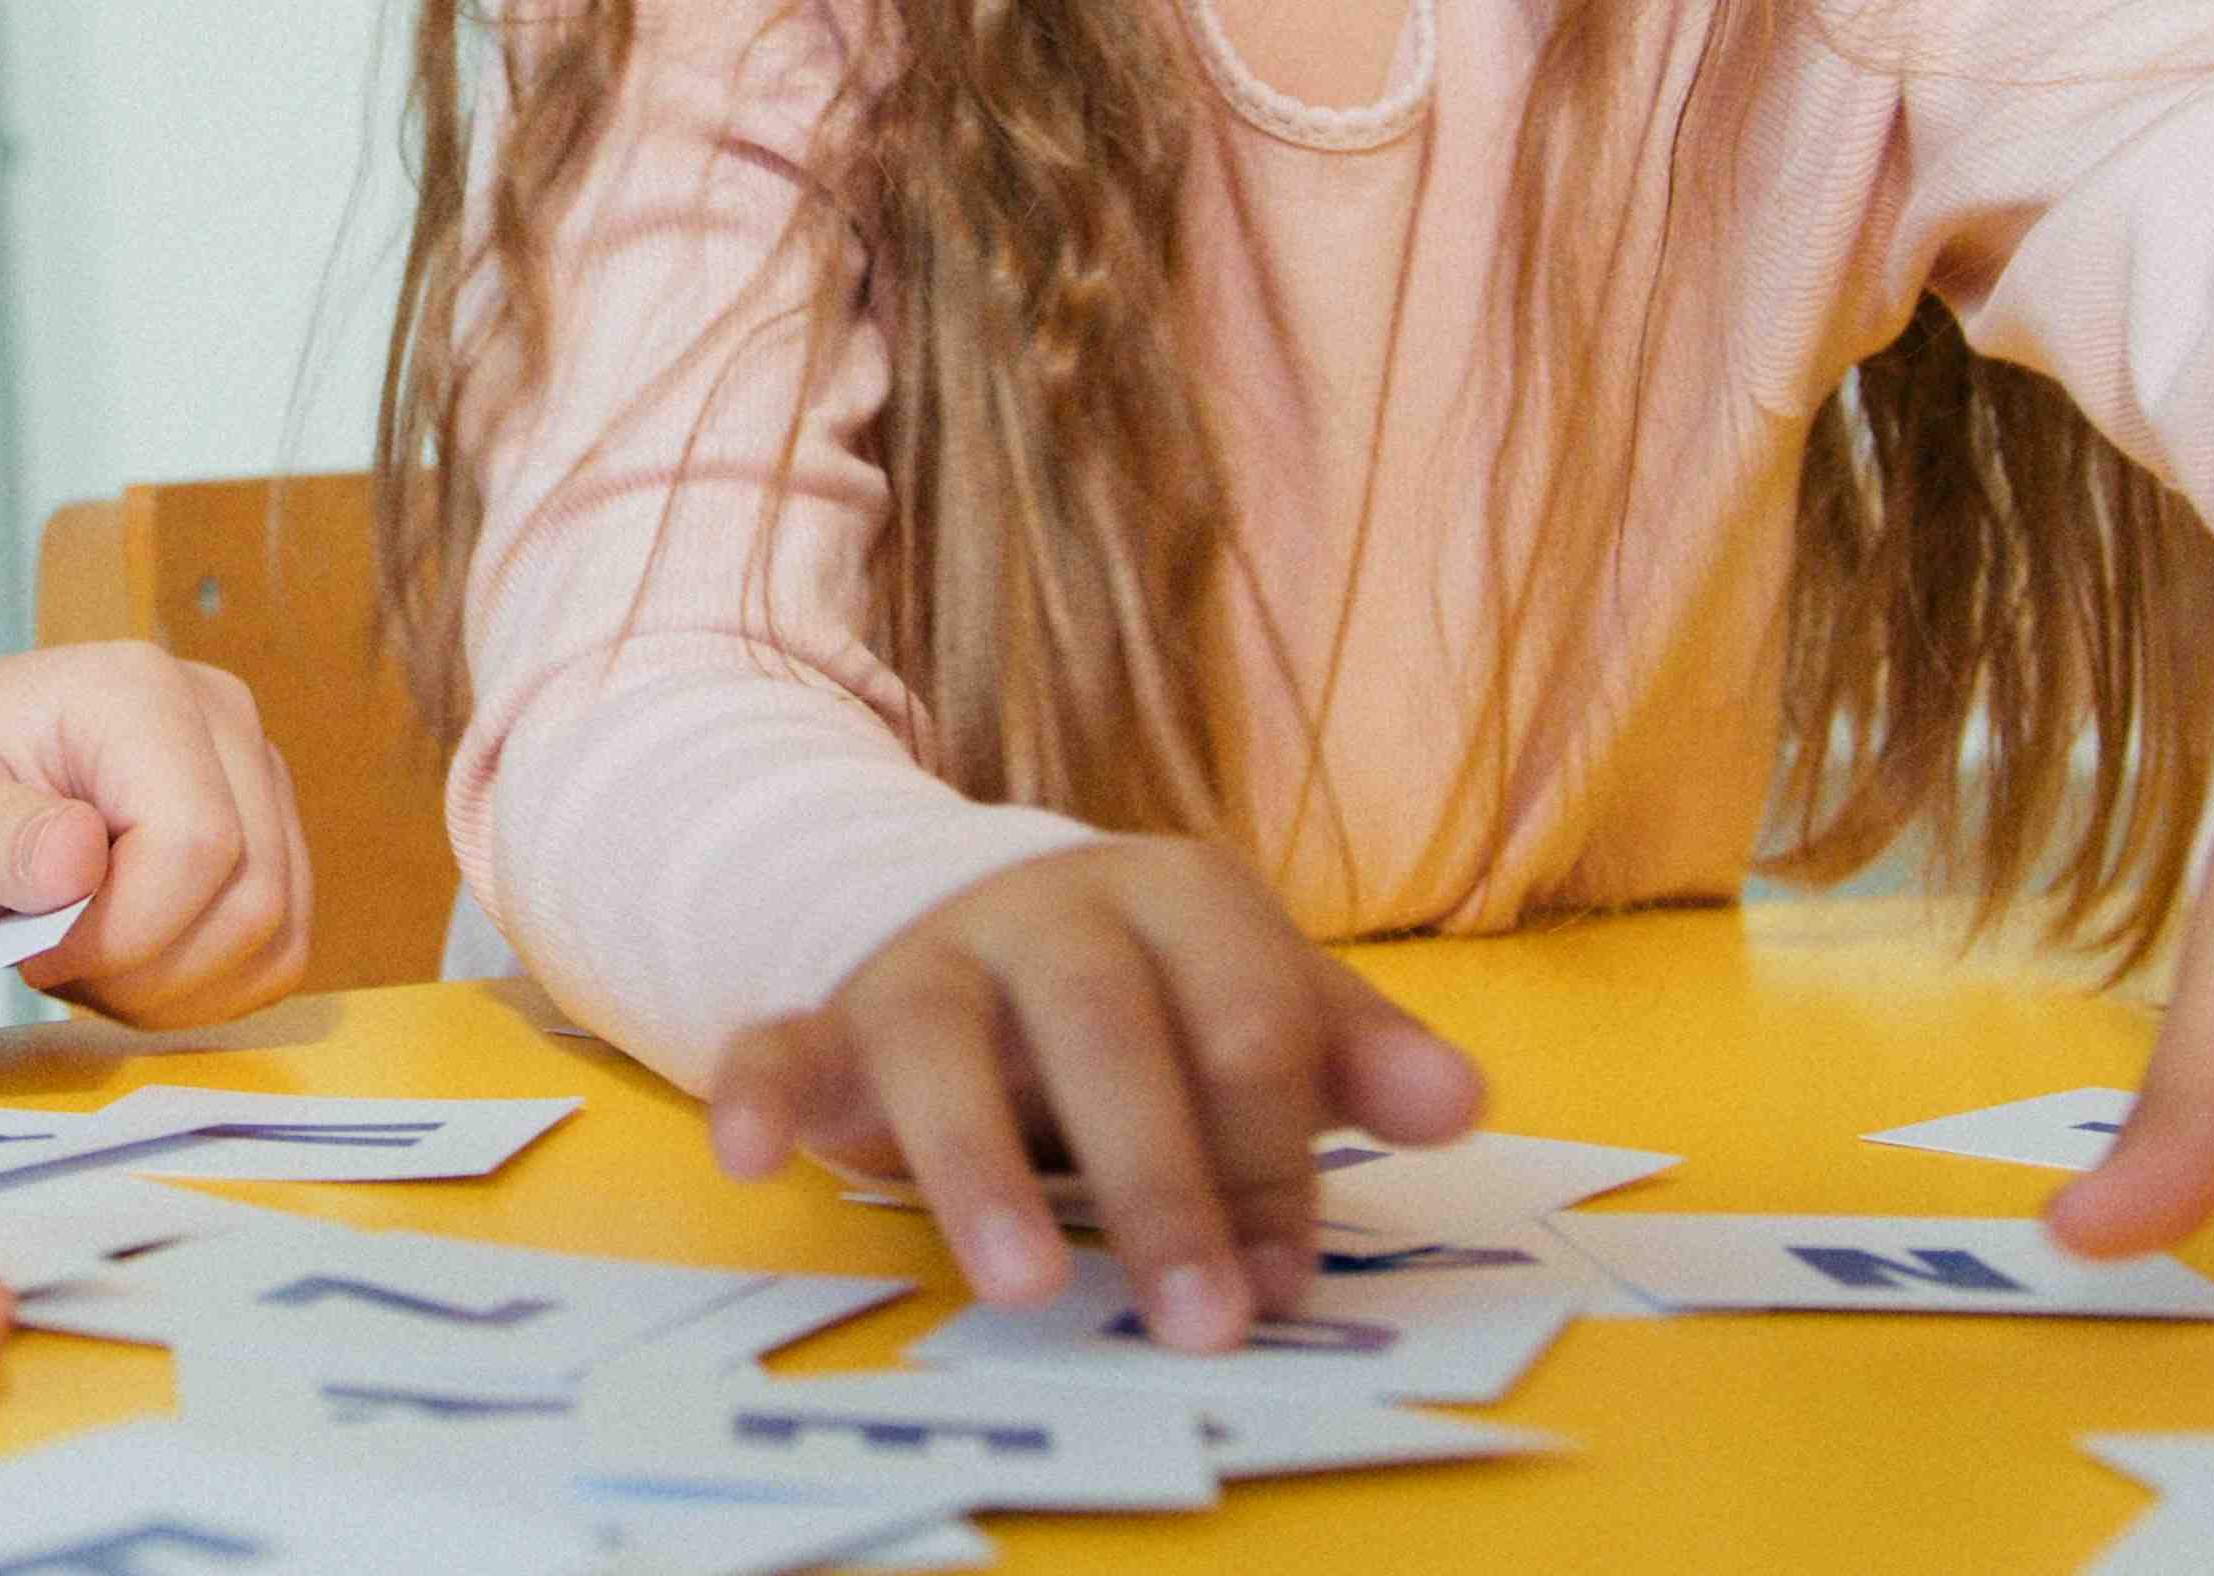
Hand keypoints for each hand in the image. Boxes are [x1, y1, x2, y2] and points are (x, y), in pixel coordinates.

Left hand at [0, 644, 313, 1027]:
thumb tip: (80, 858)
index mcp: (138, 691)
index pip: (197, 846)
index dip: (123, 933)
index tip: (31, 948)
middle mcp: (219, 717)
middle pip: (252, 898)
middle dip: (146, 970)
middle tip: (48, 960)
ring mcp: (252, 774)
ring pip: (275, 935)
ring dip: (173, 988)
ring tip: (79, 958)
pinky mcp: (264, 833)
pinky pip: (278, 949)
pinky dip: (201, 988)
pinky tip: (121, 964)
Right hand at [702, 835, 1482, 1347]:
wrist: (982, 916)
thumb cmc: (1150, 991)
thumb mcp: (1257, 1002)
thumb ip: (1352, 1058)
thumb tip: (1461, 1102)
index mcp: (1178, 895)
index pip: (1246, 1018)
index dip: (1274, 1157)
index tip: (1284, 1286)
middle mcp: (1050, 906)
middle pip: (1107, 1026)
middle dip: (1160, 1179)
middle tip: (1199, 1318)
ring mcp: (932, 954)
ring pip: (942, 1036)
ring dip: (979, 1160)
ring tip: (1021, 1285)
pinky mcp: (832, 1010)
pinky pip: (779, 1036)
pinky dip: (756, 1086)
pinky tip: (753, 1155)